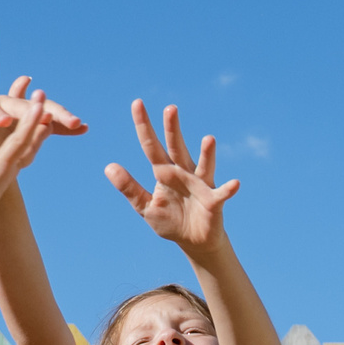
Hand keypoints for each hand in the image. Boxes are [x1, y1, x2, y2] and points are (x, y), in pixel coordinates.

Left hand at [104, 101, 236, 254]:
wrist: (194, 241)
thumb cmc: (171, 221)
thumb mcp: (145, 206)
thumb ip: (129, 188)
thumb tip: (108, 166)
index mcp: (164, 173)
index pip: (150, 145)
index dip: (144, 126)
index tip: (137, 103)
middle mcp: (183, 173)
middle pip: (176, 147)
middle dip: (173, 129)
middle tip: (170, 108)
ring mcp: (200, 185)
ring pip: (202, 165)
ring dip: (206, 153)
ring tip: (209, 139)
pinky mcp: (214, 201)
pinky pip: (222, 194)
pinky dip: (228, 189)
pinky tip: (235, 184)